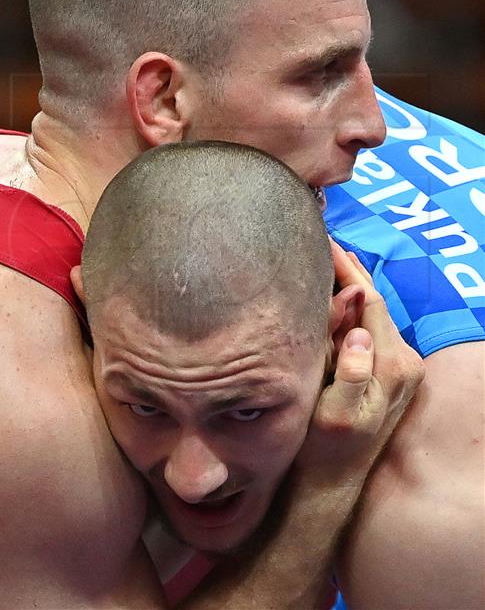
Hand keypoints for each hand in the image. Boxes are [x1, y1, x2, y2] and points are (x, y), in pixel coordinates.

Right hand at [297, 240, 424, 480]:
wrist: (332, 483)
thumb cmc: (321, 448)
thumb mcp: (332, 412)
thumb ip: (350, 370)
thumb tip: (359, 328)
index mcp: (391, 366)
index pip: (369, 302)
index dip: (346, 270)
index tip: (324, 244)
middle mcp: (406, 363)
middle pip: (376, 303)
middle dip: (351, 272)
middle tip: (325, 243)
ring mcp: (404, 369)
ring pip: (376, 314)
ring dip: (355, 287)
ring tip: (331, 260)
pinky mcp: (395, 373)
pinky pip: (376, 328)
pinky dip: (359, 308)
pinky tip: (344, 295)